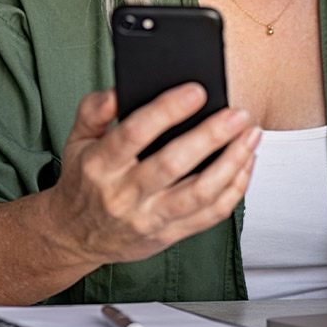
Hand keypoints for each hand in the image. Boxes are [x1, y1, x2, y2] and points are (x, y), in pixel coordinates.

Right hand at [44, 84, 259, 266]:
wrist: (75, 236)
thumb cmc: (83, 182)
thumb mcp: (76, 140)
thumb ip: (93, 110)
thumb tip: (117, 90)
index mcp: (100, 165)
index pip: (134, 133)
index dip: (167, 111)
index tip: (196, 91)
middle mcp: (124, 194)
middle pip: (173, 164)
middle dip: (211, 136)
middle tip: (237, 113)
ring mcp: (148, 218)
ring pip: (199, 193)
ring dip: (231, 162)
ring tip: (251, 135)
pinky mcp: (169, 235)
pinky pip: (210, 215)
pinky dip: (234, 189)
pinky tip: (245, 164)